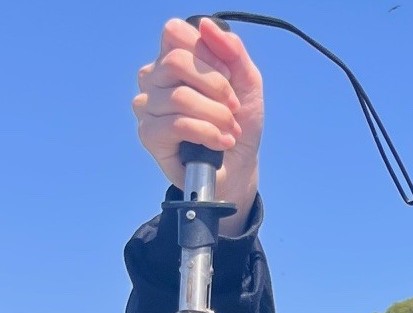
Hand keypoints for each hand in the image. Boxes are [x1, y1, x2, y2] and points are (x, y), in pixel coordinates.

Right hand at [134, 18, 263, 236]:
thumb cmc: (238, 123)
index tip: (230, 79)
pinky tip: (221, 143)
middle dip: (216, 87)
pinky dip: (207, 133)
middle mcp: (153, 78)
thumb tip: (206, 25)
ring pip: (180, 97)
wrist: (239, 168)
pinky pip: (177, 124)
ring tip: (230, 131)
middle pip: (176, 62)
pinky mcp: (149, 135)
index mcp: (171, 58)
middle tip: (233, 110)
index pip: (176, 33)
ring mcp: (146, 106)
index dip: (209, 55)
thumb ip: (232, 51)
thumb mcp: (246, 83)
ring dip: (217, 116)